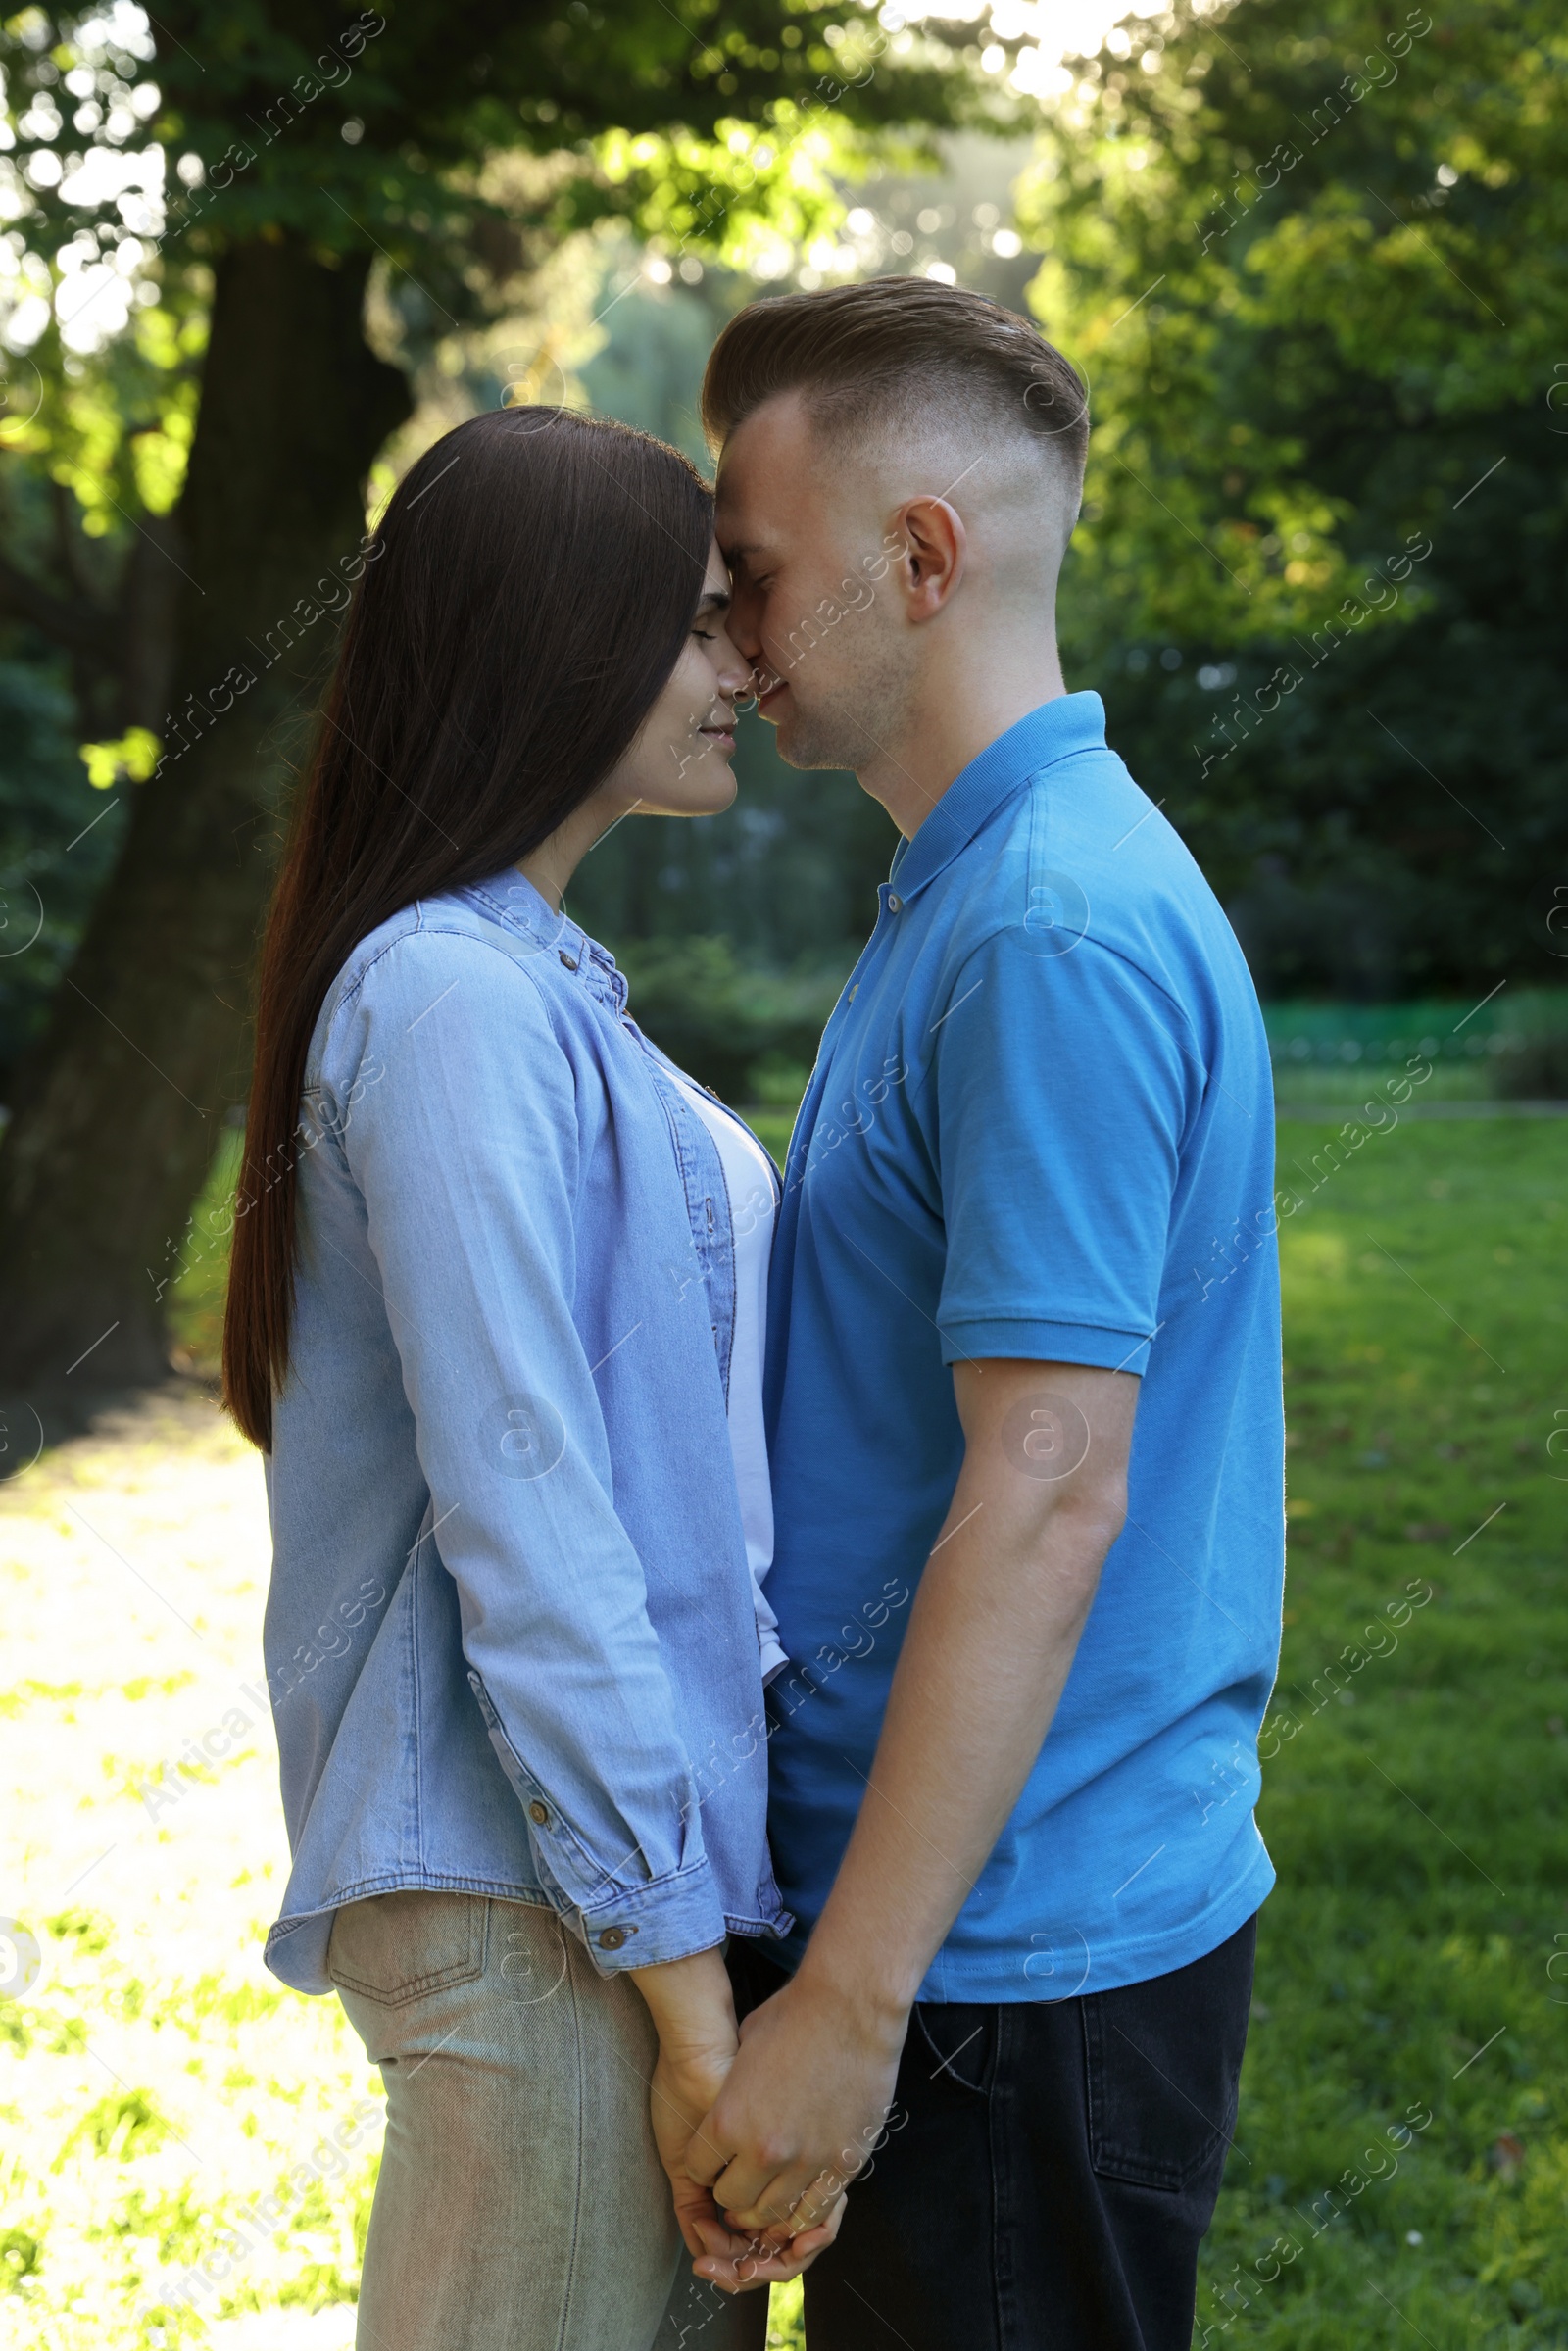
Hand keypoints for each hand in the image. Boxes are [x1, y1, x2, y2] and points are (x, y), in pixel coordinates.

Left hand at [633, 1951, 842, 2292]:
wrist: (852, 2005)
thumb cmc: (796, 2014)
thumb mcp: (744, 2046)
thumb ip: (732, 2089)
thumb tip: (729, 2103)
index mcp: (729, 2120)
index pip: (698, 2170)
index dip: (704, 2167)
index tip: (713, 2162)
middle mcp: (763, 2150)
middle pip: (732, 2201)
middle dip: (730, 2193)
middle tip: (740, 2180)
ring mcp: (806, 2162)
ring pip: (773, 2214)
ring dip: (765, 2208)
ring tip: (768, 2192)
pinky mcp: (843, 2163)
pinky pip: (816, 2210)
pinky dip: (803, 2211)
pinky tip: (800, 2196)